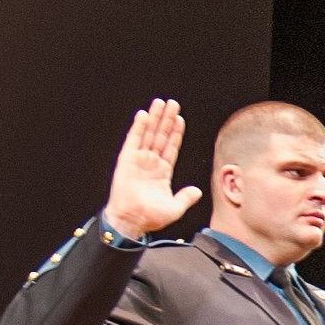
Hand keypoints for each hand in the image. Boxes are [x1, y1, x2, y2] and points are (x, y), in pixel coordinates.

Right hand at [102, 99, 202, 237]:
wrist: (132, 220)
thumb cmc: (150, 218)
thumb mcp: (175, 208)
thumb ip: (186, 197)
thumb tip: (197, 191)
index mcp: (162, 173)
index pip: (171, 147)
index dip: (176, 133)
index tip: (180, 119)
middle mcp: (151, 163)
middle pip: (161, 136)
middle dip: (167, 120)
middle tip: (173, 104)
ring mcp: (139, 160)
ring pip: (149, 134)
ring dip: (155, 118)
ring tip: (160, 103)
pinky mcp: (127, 159)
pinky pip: (134, 139)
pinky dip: (139, 127)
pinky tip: (144, 115)